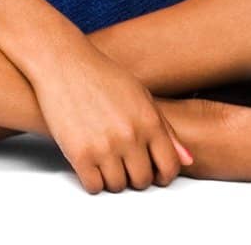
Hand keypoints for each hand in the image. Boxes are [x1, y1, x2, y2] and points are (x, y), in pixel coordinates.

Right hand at [29, 41, 192, 193]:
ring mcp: (105, 146)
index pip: (169, 167)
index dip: (164, 175)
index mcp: (149, 120)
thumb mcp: (141, 95)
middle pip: (142, 181)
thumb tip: (186, 160)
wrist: (64, 64)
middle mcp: (130, 136)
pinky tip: (91, 162)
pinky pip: (94, 186)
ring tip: (106, 158)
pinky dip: (93, 179)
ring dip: (112, 178)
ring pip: (117, 186)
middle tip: (125, 162)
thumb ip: (166, 129)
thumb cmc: (102, 76)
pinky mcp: (80, 154)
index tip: (155, 173)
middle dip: (135, 176)